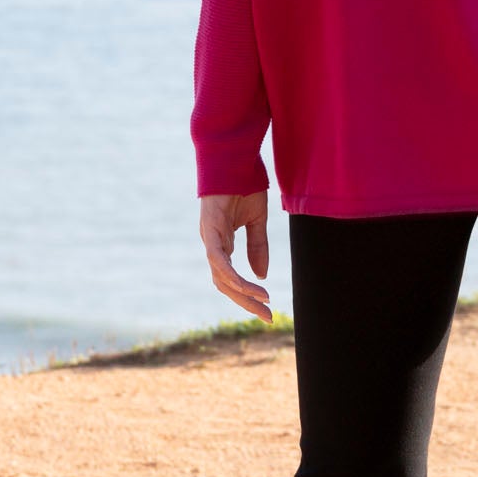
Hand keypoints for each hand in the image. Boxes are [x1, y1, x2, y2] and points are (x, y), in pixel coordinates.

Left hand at [200, 192, 273, 318]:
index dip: (247, 296)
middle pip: (225, 284)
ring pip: (222, 276)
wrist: (236, 158)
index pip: (231, 279)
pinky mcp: (210, 229)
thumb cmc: (243, 185)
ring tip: (264, 303)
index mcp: (222, 244)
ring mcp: (209, 238)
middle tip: (268, 318)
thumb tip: (261, 275)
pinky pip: (220, 260)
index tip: (267, 311)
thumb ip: (258, 247)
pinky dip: (233, 275)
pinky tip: (248, 286)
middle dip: (246, 303)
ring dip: (243, 293)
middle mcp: (213, 244)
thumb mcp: (257, 221)